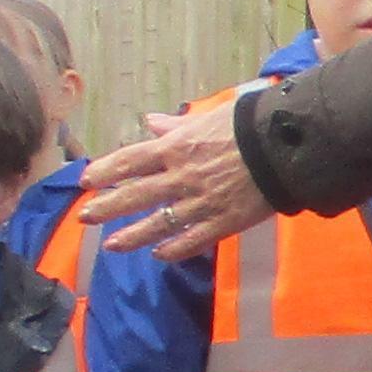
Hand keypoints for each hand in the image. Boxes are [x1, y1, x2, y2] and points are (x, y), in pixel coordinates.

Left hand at [81, 98, 266, 259]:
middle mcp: (182, 177)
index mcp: (177, 147)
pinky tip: (158, 255)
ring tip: (111, 245)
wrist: (286, 147)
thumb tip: (151, 121)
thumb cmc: (249, 125)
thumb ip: (178, 124)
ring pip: (158, 223)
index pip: (130, 161)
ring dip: (131, 236)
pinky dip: (173, 250)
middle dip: (107, 207)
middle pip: (135, 195)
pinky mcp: (222, 223)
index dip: (105, 172)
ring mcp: (200, 203)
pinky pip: (192, 240)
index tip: (86, 181)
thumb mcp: (210, 116)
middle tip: (85, 217)